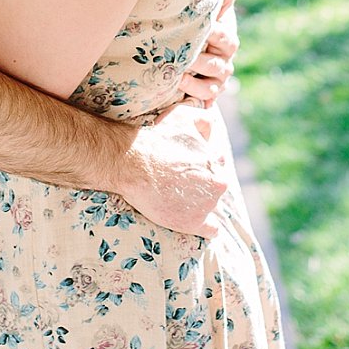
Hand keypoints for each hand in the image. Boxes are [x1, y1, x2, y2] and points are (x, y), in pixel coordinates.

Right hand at [120, 98, 236, 239]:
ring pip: (210, 205)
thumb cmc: (156, 139)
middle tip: (178, 182)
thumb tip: (214, 124)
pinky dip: (205, 227)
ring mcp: (206, 206)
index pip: (216, 164)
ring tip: (176, 198)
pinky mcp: (192, 223)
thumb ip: (204, 120)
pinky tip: (195, 222)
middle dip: (201, 184)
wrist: (132, 163)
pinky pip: (210, 230)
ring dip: (198, 202)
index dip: (200, 164)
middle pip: (214, 186)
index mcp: (215, 162)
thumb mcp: (183, 117)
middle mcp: (217, 184)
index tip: (185, 166)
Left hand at [178, 0, 239, 108]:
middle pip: (218, 60)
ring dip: (194, 74)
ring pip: (213, 79)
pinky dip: (193, 90)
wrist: (182, 57)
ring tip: (176, 69)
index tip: (203, 28)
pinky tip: (178, 82)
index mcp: (225, 38)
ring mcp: (218, 78)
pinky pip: (206, 96)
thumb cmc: (194, 28)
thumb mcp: (205, 11)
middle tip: (183, 50)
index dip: (215, 33)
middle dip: (200, 56)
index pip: (225, 36)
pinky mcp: (208, 94)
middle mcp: (225, 59)